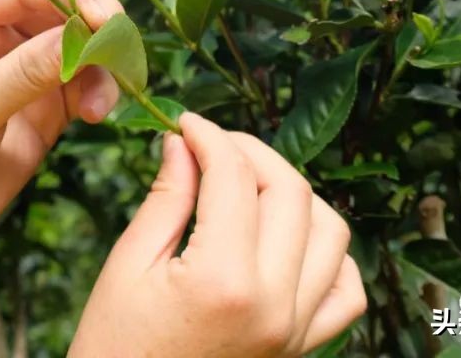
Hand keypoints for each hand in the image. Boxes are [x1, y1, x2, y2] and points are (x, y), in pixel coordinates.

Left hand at [0, 0, 122, 303]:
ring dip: (101, 65)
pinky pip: (85, 84)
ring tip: (101, 102)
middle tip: (120, 47)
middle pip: (61, 7)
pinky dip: (100, 92)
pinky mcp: (46, 106)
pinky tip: (96, 114)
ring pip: (80, 45)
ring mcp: (24, 70)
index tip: (102, 18)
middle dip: (94, 24)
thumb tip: (83, 34)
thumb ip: (26, 71)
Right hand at [70, 114, 366, 356]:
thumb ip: (167, 199)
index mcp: (223, 280)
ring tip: (249, 186)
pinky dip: (328, 254)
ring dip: (294, 194)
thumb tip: (183, 143)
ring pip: (332, 231)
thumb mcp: (128, 266)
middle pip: (290, 192)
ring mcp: (296, 330)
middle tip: (212, 145)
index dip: (209, 136)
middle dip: (251, 153)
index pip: (233, 177)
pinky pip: (345, 289)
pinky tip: (287, 240)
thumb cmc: (115, 349)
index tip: (186, 124)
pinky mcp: (303, 347)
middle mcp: (274, 304)